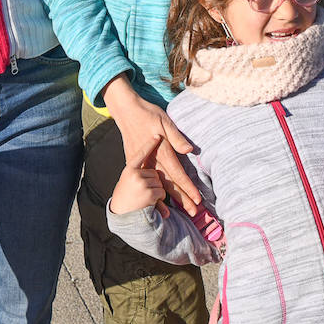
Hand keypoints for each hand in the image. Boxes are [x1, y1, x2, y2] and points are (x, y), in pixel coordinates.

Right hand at [102, 75, 200, 215]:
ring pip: (157, 186)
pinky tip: (161, 206)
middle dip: (182, 199)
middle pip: (169, 184)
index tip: (197, 199)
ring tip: (182, 212)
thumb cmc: (147, 114)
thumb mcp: (164, 121)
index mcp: (160, 151)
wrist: (126, 111)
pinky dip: (154, 196)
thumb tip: (189, 150)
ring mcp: (141, 164)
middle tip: (194, 211)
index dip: (188, 187)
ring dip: (170, 200)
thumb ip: (176, 137)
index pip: (177, 173)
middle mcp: (150, 161)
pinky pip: (147, 183)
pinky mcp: (135, 165)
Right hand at [110, 135, 168, 214]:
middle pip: (155, 172)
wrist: (120, 214)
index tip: (157, 135)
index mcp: (129, 168)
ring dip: (156, 191)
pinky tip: (148, 202)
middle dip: (154, 182)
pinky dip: (159, 199)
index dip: (149, 144)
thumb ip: (138, 169)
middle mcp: (134, 173)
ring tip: (143, 198)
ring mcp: (141, 183)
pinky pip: (162, 192)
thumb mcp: (127, 180)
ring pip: (160, 183)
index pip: (141, 152)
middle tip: (141, 191)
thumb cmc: (124, 197)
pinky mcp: (149, 193)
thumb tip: (151, 162)